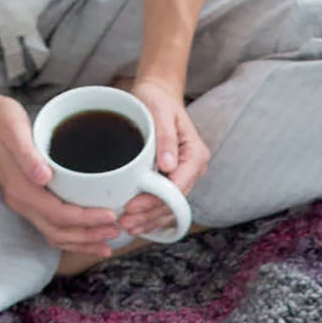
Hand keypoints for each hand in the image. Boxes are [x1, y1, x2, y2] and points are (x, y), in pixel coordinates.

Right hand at [0, 93, 120, 255]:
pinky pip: (52, 228)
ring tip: (107, 242)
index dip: (86, 219)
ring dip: (82, 242)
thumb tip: (43, 177)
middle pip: (59, 231)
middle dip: (89, 236)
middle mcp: (22, 202)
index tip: (110, 215)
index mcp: (21, 188)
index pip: (58, 214)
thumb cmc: (2, 121)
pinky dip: (73, 236)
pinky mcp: (30, 201)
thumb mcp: (14, 129)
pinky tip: (90, 235)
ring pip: (56, 235)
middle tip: (117, 230)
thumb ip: (27, 154)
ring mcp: (25, 204)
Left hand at [120, 74, 208, 235]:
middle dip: (150, 216)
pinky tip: (136, 221)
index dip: (155, 201)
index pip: (178, 187)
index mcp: (195, 155)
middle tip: (126, 223)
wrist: (158, 95)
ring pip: (170, 208)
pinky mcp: (172, 179)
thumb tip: (168, 166)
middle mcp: (193, 170)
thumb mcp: (160, 111)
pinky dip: (150, 214)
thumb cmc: (158, 100)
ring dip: (150, 220)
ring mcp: (183, 177)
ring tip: (128, 227)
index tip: (133, 206)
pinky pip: (164, 203)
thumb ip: (166, 138)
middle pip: (174, 203)